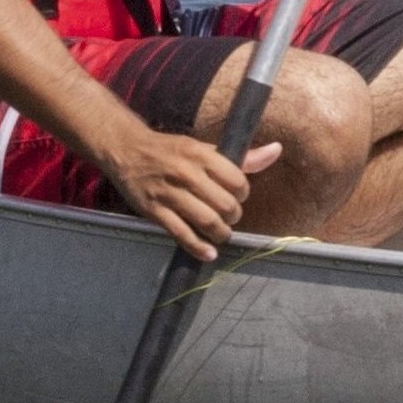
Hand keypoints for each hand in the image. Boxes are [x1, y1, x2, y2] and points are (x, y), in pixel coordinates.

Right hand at [101, 129, 282, 259]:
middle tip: (229, 216)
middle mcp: (186, 174)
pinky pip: (181, 233)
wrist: (126, 150)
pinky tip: (209, 253)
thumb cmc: (171, 151)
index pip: (237, 182)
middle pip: (224, 205)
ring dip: (220, 233)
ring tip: (220, 233)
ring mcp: (168, 193)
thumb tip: (275, 151)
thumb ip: (241, 158)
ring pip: (206, 221)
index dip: (242, 194)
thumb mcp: (205, 149)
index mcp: (201, 155)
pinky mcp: (153, 210)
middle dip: (233, 216)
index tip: (237, 197)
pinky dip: (198, 247)